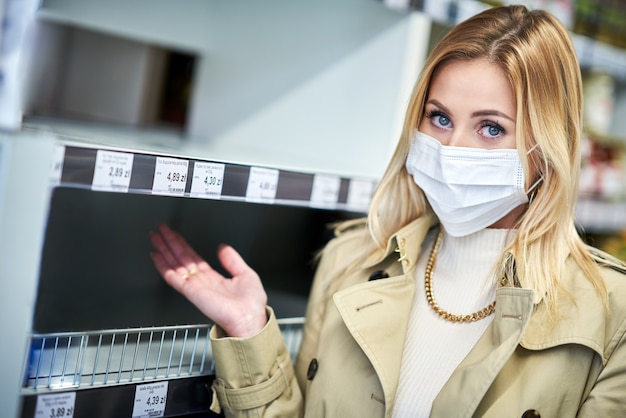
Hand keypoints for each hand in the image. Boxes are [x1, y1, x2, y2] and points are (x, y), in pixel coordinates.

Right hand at [150, 224, 267, 337]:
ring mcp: (194, 286)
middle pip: (181, 258)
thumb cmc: (250, 304)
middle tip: (160, 230)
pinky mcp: (191, 291)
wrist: (249, 319)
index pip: (193, 257)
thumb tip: (223, 247)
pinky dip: (163, 266)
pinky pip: (173, 277)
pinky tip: (156, 256)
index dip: (183, 245)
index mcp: (213, 278)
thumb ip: (232, 260)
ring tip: (155, 236)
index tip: (175, 235)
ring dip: (164, 249)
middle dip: (170, 243)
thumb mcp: (245, 274)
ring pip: (174, 264)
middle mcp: (201, 281)